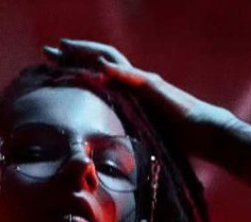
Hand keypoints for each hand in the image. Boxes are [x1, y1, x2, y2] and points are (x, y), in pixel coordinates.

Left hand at [42, 39, 231, 156]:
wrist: (202, 132)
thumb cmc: (174, 137)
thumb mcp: (138, 133)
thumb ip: (121, 128)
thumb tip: (98, 144)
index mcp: (128, 91)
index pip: (97, 72)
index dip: (76, 67)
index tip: (53, 64)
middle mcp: (134, 81)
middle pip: (100, 60)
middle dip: (74, 54)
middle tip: (48, 50)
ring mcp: (144, 82)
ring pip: (112, 62)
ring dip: (89, 54)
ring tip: (67, 48)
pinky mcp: (156, 90)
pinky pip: (134, 78)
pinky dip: (118, 73)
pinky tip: (101, 67)